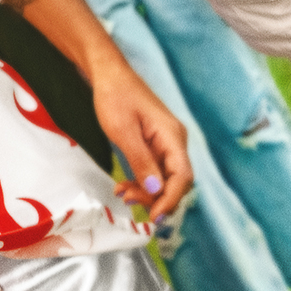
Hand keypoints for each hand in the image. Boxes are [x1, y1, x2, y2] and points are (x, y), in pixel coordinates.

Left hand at [91, 61, 191, 221]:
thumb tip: (157, 191)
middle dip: (154, 196)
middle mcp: (174, 140)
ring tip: (122, 193)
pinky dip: (141, 180)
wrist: (107, 74)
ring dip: (145, 191)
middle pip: (174, 181)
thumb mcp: (124, 131)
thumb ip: (141, 161)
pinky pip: (154, 169)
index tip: (154, 216)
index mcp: (172, 135)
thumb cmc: (115, 96)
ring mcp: (165, 142)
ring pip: (163, 178)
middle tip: (127, 200)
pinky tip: (124, 185)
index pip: (183, 176)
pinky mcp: (154, 144)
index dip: (171, 199)